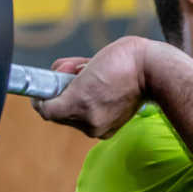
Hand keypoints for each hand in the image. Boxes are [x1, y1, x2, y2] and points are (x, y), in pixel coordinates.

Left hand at [31, 36, 155, 138]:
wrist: (151, 72)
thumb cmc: (121, 61)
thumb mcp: (85, 62)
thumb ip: (66, 73)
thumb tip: (57, 79)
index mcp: (78, 102)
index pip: (45, 110)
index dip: (41, 97)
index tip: (44, 86)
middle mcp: (87, 120)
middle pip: (57, 115)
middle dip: (58, 96)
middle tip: (71, 76)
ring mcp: (98, 128)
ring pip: (71, 119)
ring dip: (73, 103)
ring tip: (89, 84)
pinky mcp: (108, 131)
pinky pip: (86, 123)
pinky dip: (86, 110)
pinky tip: (97, 95)